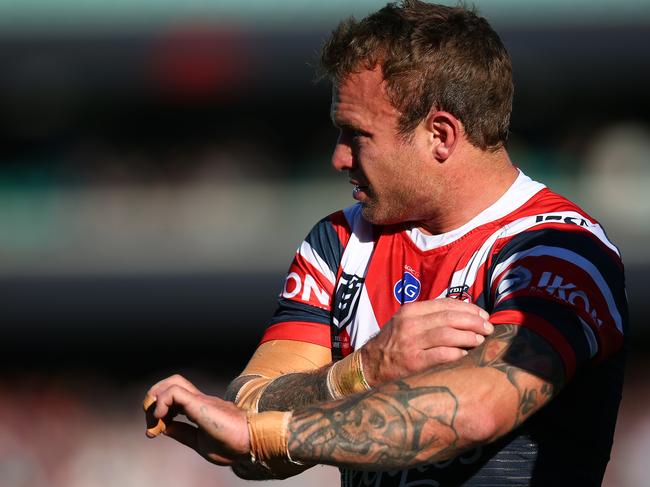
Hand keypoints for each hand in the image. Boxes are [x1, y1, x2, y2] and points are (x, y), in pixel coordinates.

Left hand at [144, 374, 249, 465]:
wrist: (251, 441)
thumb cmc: (232, 445)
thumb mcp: (200, 442)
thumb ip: (184, 433)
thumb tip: (165, 428)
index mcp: (200, 409)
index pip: (174, 398)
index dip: (158, 412)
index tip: (154, 431)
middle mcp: (200, 400)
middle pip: (172, 383)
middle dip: (154, 398)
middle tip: (151, 421)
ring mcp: (200, 400)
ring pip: (173, 382)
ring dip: (157, 396)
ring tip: (154, 416)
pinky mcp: (199, 403)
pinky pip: (174, 392)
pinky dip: (162, 403)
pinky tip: (161, 419)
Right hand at [360, 298, 492, 385]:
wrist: (369, 365)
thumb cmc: (393, 343)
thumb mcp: (406, 322)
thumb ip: (430, 317)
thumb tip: (464, 315)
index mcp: (411, 311)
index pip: (445, 304)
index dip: (468, 308)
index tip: (483, 314)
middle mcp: (410, 324)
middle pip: (450, 318)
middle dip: (474, 321)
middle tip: (488, 328)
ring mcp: (411, 343)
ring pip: (448, 334)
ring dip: (469, 337)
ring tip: (480, 340)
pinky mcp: (413, 362)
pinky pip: (441, 355)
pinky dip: (457, 353)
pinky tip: (465, 355)